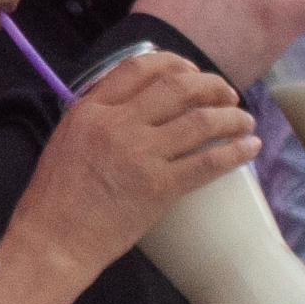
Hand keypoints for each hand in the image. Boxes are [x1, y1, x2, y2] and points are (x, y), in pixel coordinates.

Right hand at [9, 51, 257, 277]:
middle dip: (210, 85)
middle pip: (177, 87)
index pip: (138, 68)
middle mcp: (116, 125)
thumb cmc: (55, 196)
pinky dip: (235, 151)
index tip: (192, 71)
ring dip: (231, 116)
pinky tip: (250, 147)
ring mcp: (139, 155)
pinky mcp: (159, 188)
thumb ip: (98, 115)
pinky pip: (207, 163)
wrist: (53, 240)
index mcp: (90, 110)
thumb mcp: (66, 138)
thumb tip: (135, 102)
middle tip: (226, 93)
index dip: (174, 62)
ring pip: (200, 121)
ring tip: (244, 119)